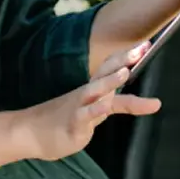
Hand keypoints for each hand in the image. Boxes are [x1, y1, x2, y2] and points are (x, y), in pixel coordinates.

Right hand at [18, 42, 161, 161]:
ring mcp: (79, 106)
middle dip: (124, 59)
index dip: (128, 56)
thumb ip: (114, 102)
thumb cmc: (67, 119)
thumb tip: (133, 97)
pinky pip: (84, 116)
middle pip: (106, 71)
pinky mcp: (73, 124)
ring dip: (110, 80)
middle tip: (143, 47)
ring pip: (95, 91)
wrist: (33, 133)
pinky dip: (94, 111)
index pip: (111, 67)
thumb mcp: (94, 110)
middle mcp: (87, 93)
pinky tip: (104, 107)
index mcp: (93, 88)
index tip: (147, 45)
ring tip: (124, 72)